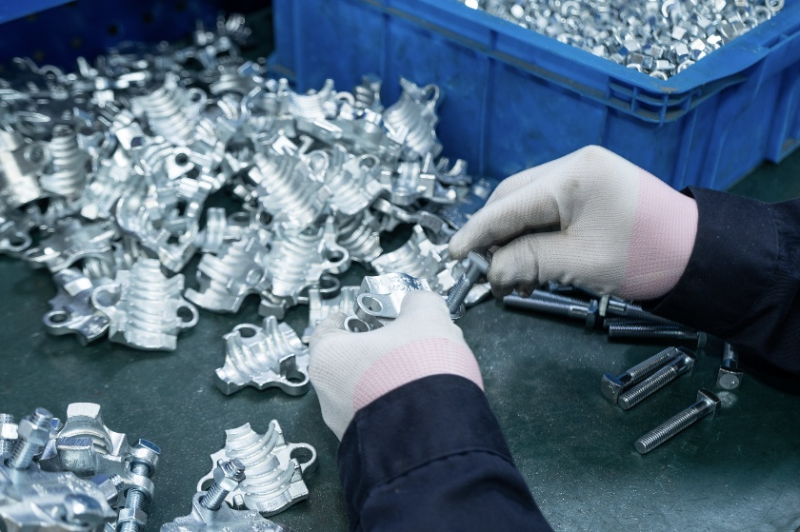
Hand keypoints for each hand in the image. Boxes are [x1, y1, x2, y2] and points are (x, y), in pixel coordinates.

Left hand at [309, 291, 482, 439]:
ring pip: (367, 390)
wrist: (436, 437)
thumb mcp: (427, 317)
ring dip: (391, 377)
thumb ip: (419, 302)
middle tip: (405, 338)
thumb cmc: (418, 376)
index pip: (329, 328)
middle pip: (349, 360)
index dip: (352, 315)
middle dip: (379, 347)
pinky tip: (426, 396)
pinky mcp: (371, 447)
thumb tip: (418, 301)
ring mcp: (348, 426)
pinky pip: (383, 415)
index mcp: (328, 358)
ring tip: (425, 369)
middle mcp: (328, 396)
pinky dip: (400, 403)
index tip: (366, 312)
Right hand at [449, 146, 697, 299]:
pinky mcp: (589, 189)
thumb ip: (529, 262)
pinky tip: (530, 261)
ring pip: (526, 204)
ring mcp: (582, 174)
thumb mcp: (581, 263)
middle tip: (482, 271)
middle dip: (492, 235)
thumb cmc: (648, 256)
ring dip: (512, 238)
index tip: (451, 255)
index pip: (509, 204)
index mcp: (574, 175)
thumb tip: (490, 270)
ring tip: (509, 275)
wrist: (698, 256)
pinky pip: (545, 209)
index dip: (476, 232)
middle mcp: (574, 165)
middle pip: (512, 198)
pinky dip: (531, 234)